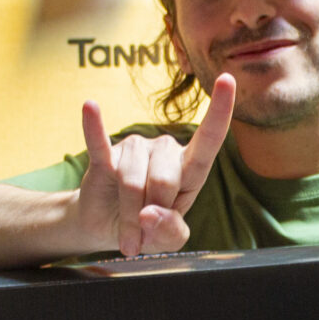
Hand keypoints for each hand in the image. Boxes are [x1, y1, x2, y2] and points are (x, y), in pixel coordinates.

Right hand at [75, 75, 236, 255]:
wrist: (109, 229)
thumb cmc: (148, 228)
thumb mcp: (169, 239)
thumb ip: (171, 231)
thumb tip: (149, 214)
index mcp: (189, 168)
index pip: (209, 138)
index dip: (220, 111)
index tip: (228, 79)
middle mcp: (164, 151)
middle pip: (164, 179)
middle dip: (153, 214)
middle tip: (145, 234)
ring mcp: (135, 150)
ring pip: (132, 181)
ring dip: (128, 216)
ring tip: (128, 235)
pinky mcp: (104, 157)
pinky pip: (99, 143)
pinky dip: (94, 127)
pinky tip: (90, 107)